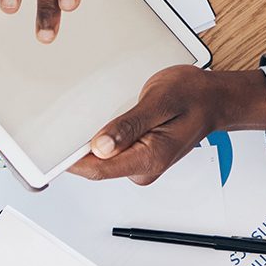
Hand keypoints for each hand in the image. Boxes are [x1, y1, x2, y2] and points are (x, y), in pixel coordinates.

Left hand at [69, 66, 265, 183]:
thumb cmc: (193, 96)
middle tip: (69, 120)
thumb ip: (129, 126)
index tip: (50, 149)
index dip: (70, 161)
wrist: (214, 99)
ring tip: (98, 114)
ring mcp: (141, 164)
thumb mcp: (159, 101)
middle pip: (96, 166)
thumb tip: (101, 147)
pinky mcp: (139, 157)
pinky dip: (104, 138)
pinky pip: (112, 152)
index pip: (98, 170)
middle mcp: (144, 167)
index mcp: (150, 157)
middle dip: (80, 146)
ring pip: (103, 158)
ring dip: (94, 141)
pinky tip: (109, 120)